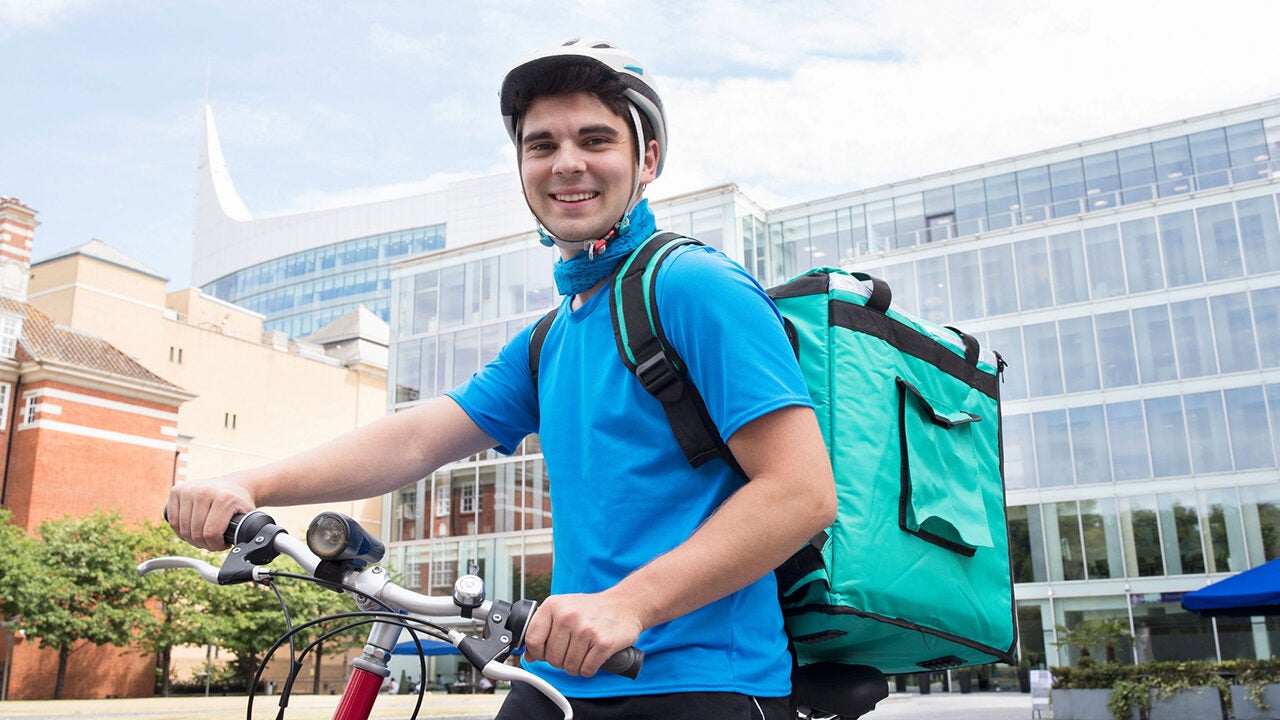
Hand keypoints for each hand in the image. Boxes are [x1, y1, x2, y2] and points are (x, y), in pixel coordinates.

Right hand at [166, 475, 256, 550]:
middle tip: (213, 542)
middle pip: (195, 533)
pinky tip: (192, 530)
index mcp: (223, 498)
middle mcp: (203, 491)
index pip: (211, 533)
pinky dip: (180, 530)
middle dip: (204, 544)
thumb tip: (246, 546)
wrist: (233, 485)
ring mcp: (188, 489)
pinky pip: (172, 521)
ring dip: (191, 539)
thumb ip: (248, 531)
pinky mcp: (176, 491)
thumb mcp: (249, 516)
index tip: (223, 544)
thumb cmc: (239, 503)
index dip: (215, 545)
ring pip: (182, 529)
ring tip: (203, 536)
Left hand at [522, 591, 644, 676]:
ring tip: (583, 652)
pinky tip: (593, 657)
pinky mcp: (603, 643)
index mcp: (554, 605)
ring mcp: (586, 629)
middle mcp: (568, 616)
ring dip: (576, 666)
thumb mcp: (563, 609)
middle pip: (551, 658)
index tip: (546, 652)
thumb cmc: (592, 609)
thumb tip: (528, 655)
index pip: (532, 640)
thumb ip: (543, 629)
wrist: (625, 604)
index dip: (538, 652)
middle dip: (560, 660)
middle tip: (571, 650)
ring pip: (569, 666)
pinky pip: (587, 669)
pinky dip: (589, 669)